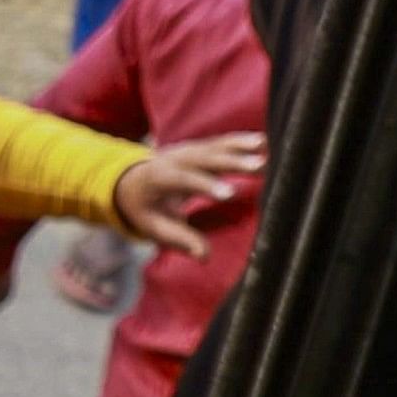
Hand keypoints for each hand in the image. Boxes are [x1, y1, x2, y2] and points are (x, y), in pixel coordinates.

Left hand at [113, 133, 267, 258]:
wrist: (131, 179)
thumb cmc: (144, 209)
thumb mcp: (154, 227)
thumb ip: (179, 239)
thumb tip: (204, 256)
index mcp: (159, 177)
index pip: (183, 180)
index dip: (205, 186)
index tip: (230, 195)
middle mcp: (175, 158)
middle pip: (205, 158)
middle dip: (232, 162)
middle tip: (259, 165)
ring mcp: (188, 149)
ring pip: (216, 146)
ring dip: (241, 146)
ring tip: (265, 146)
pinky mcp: (201, 146)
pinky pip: (222, 142)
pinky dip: (242, 141)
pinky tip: (264, 140)